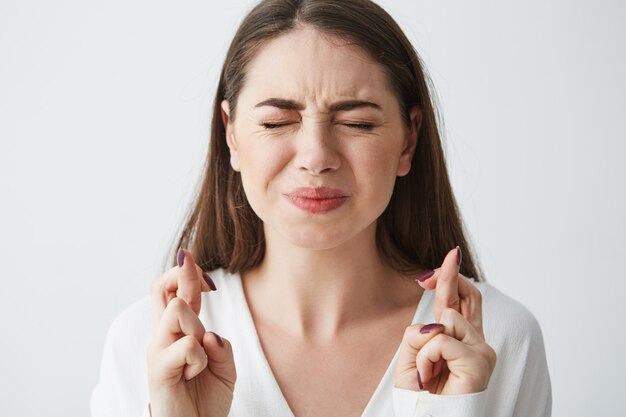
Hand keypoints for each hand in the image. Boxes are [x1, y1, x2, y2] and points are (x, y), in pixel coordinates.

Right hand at [147, 248, 236, 416]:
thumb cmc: (206, 399)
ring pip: (175, 311)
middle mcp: (163, 337)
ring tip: (200, 355)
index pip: (174, 291)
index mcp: (178, 332)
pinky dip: (200, 358)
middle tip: (208, 285)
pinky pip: (187, 346)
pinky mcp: (158, 370)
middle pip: (161, 289)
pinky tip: (194, 374)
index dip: (188, 273)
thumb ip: (220, 345)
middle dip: (185, 275)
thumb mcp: (225, 366)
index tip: (209, 279)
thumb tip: (209, 333)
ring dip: (197, 326)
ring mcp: (157, 351)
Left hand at [394, 247, 495, 394]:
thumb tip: (438, 321)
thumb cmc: (422, 394)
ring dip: (424, 347)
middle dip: (450, 276)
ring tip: (427, 372)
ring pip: (445, 321)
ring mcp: (481, 351)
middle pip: (468, 296)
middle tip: (439, 264)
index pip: (464, 301)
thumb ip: (423, 332)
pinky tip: (430, 377)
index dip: (455, 277)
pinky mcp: (479, 361)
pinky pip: (441, 341)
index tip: (450, 255)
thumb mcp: (413, 355)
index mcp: (462, 340)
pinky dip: (426, 358)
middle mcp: (477, 343)